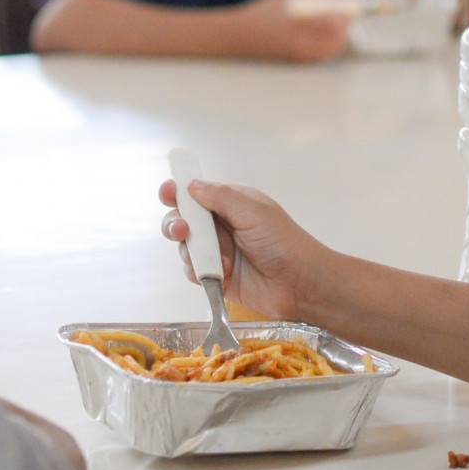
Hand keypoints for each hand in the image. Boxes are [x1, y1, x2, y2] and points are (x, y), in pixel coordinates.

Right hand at [160, 179, 331, 319]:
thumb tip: (191, 185)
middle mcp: (222, 226)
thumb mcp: (254, 212)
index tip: (168, 192)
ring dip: (194, 251)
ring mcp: (218, 252)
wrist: (300, 284)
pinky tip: (223, 273)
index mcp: (232, 203)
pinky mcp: (216, 277)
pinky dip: (201, 272)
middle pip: (182, 219)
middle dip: (176, 223)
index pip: (196, 193)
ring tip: (217, 258)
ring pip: (185, 247)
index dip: (178, 192)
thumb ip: (221, 197)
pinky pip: (192, 271)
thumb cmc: (284, 243)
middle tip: (182, 230)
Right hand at [238, 0, 352, 61]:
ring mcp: (300, 56)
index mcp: (299, 25)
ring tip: (336, 26)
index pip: (333, 24)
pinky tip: (325, 36)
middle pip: (337, 41)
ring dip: (339, 38)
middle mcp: (301, 44)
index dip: (345, 17)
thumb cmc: (262, 13)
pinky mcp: (299, 63)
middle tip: (346, 18)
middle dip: (345, 29)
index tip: (348, 8)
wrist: (239, 37)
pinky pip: (322, 56)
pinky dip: (329, 46)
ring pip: (331, 50)